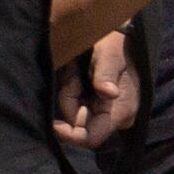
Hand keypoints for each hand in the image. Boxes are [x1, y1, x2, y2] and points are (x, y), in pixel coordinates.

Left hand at [50, 27, 140, 148]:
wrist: (120, 36)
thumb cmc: (115, 44)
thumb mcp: (110, 54)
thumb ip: (106, 74)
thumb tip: (109, 93)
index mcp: (121, 110)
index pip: (92, 137)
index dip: (70, 135)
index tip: (52, 124)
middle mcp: (114, 116)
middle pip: (78, 124)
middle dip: (69, 99)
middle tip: (73, 74)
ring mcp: (105, 112)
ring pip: (73, 113)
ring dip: (69, 91)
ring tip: (77, 69)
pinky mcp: (97, 106)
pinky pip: (75, 106)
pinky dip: (71, 90)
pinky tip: (77, 73)